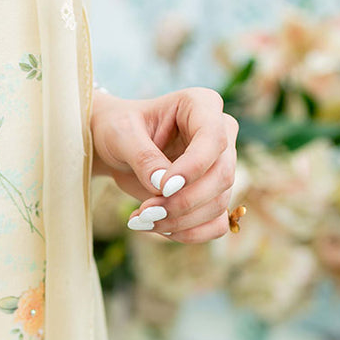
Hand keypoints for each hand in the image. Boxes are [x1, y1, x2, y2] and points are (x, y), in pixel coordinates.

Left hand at [90, 86, 238, 241]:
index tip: (162, 188)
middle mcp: (220, 134)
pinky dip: (188, 233)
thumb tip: (163, 187)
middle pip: (222, 176)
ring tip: (141, 221)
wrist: (116, 146)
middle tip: (145, 213)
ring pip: (219, 204)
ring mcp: (221, 166)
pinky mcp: (214, 194)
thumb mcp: (122, 135)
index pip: (213, 139)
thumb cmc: (119, 129)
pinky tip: (157, 229)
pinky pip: (216, 223)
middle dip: (183, 202)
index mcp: (202, 105)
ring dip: (180, 222)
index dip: (192, 168)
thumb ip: (143, 157)